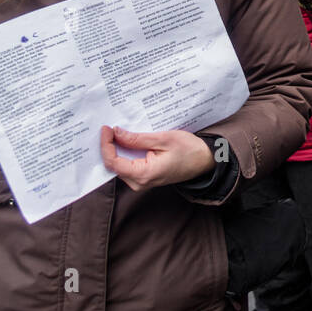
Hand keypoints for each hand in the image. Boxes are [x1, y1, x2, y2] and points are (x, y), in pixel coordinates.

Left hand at [100, 126, 215, 191]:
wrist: (205, 161)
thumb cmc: (189, 150)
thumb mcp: (163, 139)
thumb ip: (137, 138)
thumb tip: (117, 133)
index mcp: (144, 174)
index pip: (113, 162)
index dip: (106, 145)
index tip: (106, 129)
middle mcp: (139, 182)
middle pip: (113, 165)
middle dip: (108, 146)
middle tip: (108, 128)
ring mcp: (142, 182)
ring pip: (119, 166)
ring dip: (115, 149)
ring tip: (113, 132)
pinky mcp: (145, 178)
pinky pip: (128, 166)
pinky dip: (124, 153)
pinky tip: (123, 141)